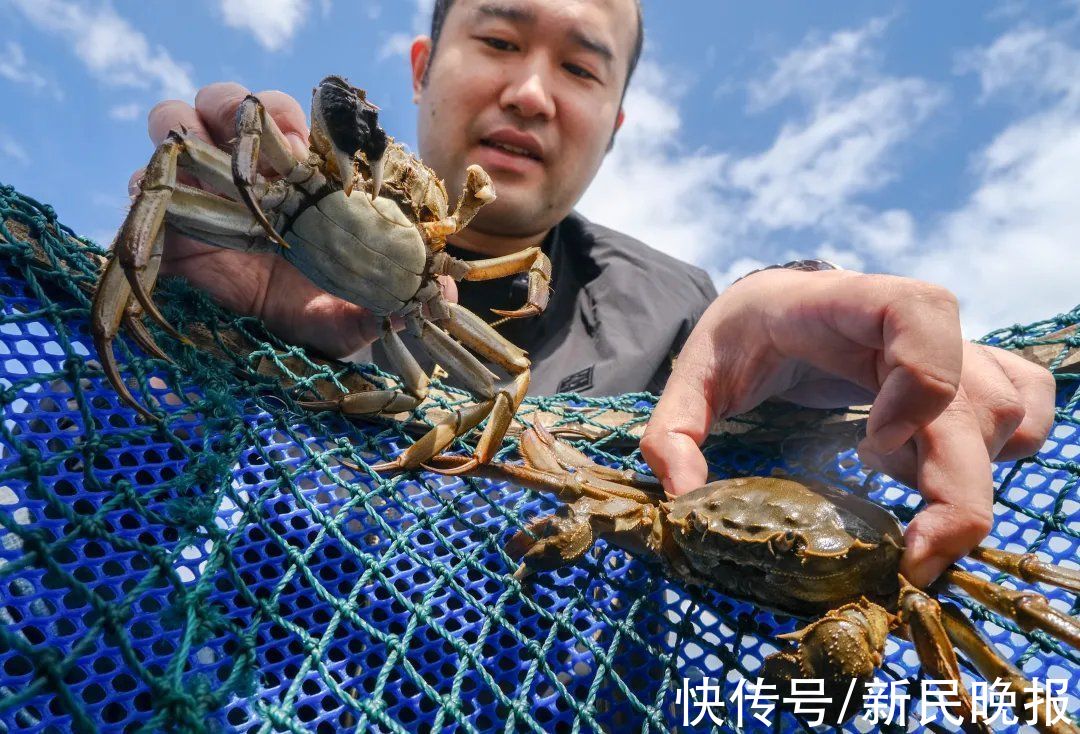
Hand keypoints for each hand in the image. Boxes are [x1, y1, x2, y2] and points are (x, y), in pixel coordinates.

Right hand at [137, 82, 454, 357]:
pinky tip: (189, 211)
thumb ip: (394, 303)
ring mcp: (200, 190)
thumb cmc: (313, 325)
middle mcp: (247, 175)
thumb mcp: (355, 319)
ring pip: (178, 120)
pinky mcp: (161, 220)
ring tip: (226, 165)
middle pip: (232, 103)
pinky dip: (156, 182)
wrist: (259, 362)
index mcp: (295, 181)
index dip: (298, 118)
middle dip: (245, 107)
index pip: (290, 120)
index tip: (311, 143)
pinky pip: (144, 180)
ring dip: (193, 126)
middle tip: (273, 144)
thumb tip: (442, 292)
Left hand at [640, 269, 1055, 586]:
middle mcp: (912, 324)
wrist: (776, 308)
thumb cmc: (742, 336)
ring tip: (893, 481)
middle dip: (956, 491)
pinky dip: (1003, 454)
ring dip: (967, 472)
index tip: (870, 446)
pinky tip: (936, 470)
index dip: (916, 385)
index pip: (921, 313)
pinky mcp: (969, 377)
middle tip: (910, 556)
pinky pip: (1028, 410)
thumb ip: (672, 431)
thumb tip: (684, 498)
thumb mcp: (694, 373)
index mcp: (846, 303)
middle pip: (980, 399)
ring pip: (1010, 414)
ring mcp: (951, 349)